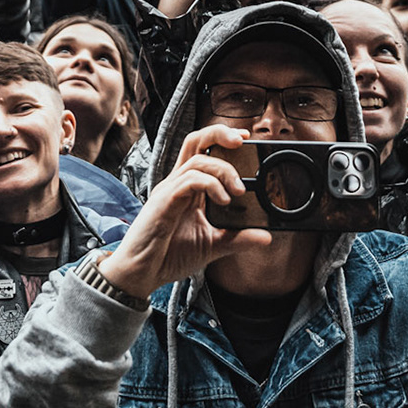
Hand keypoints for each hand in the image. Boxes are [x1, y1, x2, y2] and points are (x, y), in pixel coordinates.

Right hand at [96, 124, 269, 298]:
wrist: (142, 274)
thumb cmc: (169, 256)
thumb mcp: (213, 246)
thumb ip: (238, 239)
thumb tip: (266, 237)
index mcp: (188, 188)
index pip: (203, 150)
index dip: (222, 139)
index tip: (245, 139)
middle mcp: (177, 183)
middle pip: (195, 141)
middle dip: (219, 134)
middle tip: (243, 141)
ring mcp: (169, 190)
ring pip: (196, 159)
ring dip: (223, 169)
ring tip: (239, 191)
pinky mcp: (164, 202)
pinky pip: (189, 181)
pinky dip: (211, 185)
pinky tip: (224, 200)